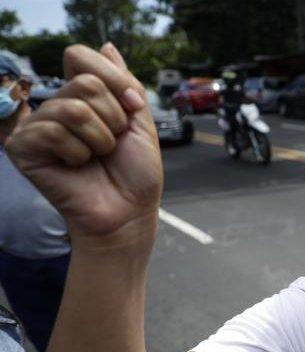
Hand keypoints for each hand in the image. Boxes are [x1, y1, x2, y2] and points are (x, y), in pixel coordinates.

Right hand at [6, 43, 161, 243]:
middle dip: (114, 118)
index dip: (114, 80)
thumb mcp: (140, 120)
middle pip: (85, 83)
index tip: (132, 108)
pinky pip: (54, 132)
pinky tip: (77, 167)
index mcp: (81, 95)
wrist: (129, 211)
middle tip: (112, 145)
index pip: (80, 56)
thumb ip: (124, 82)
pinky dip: (78, 152)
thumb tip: (107, 45)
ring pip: (73, 108)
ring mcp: (36, 126)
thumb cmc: (134, 172)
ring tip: (96, 157)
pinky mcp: (22, 148)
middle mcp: (55, 106)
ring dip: (100, 138)